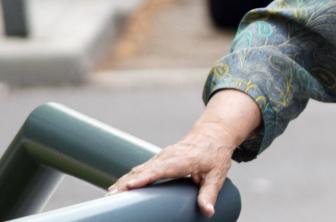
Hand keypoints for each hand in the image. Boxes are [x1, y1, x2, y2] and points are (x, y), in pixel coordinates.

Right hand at [107, 89, 260, 217]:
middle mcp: (167, 157)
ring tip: (109, 195)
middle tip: (110, 197)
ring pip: (139, 169)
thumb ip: (210, 193)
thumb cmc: (216, 153)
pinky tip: (118, 188)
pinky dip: (128, 177)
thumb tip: (208, 211)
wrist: (214, 132)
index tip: (128, 187)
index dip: (143, 179)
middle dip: (126, 183)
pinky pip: (141, 168)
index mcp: (181, 160)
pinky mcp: (159, 159)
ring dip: (123, 181)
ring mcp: (161, 157)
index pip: (159, 170)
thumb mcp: (217, 174)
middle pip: (143, 170)